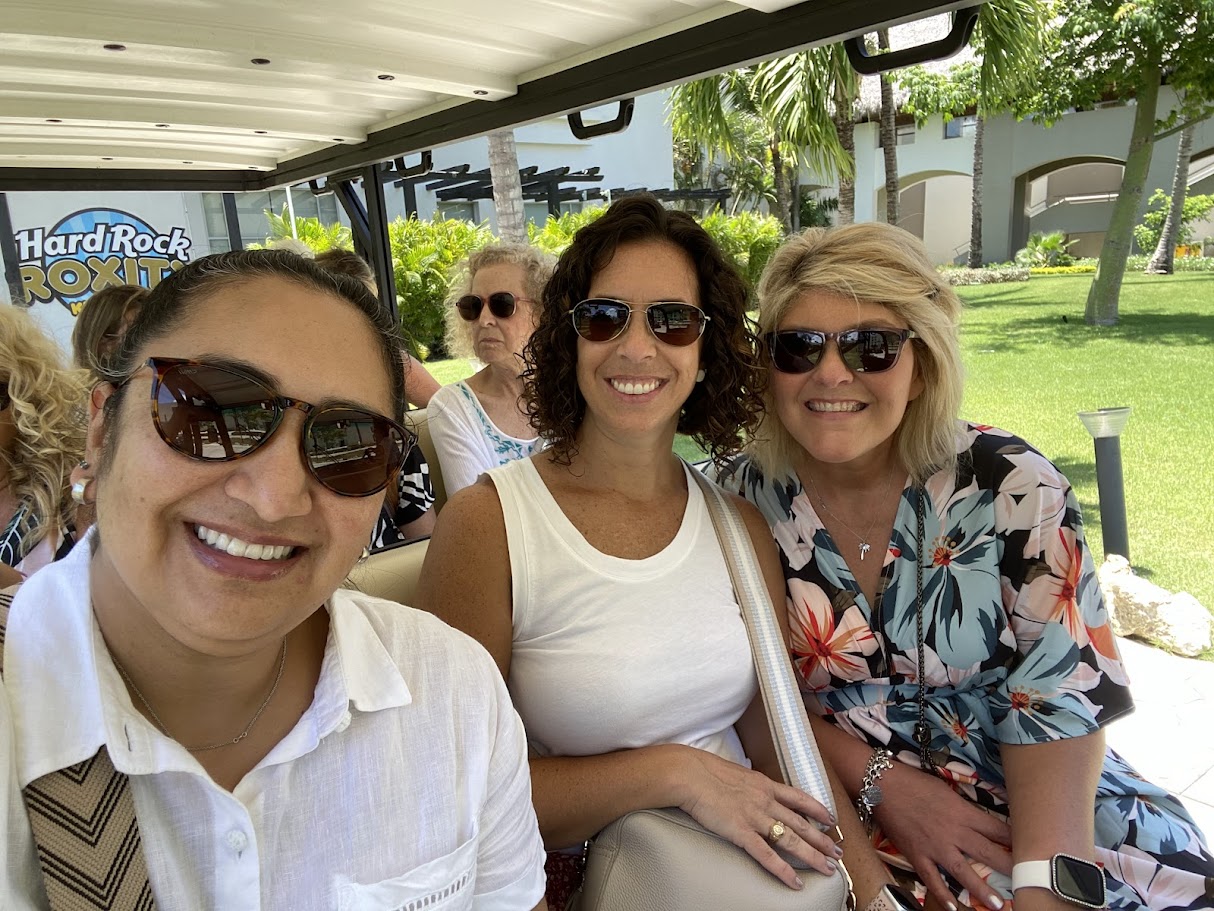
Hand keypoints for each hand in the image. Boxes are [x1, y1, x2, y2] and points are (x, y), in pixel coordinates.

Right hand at [678, 747, 841, 889]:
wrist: (690, 774)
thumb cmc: (705, 771)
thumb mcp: (735, 773)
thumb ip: (747, 784)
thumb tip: (750, 789)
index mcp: (763, 784)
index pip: (798, 798)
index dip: (817, 809)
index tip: (830, 819)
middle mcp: (765, 801)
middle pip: (801, 822)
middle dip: (822, 838)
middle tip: (837, 852)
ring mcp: (755, 817)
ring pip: (792, 840)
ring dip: (812, 855)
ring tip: (826, 868)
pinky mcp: (741, 832)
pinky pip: (767, 855)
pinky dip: (784, 870)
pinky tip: (795, 881)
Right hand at [873, 760, 1011, 910]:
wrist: (883, 784)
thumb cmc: (914, 782)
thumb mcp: (945, 790)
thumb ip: (962, 808)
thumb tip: (977, 819)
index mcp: (962, 812)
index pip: (996, 828)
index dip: (1013, 839)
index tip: (1027, 848)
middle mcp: (953, 832)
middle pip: (987, 852)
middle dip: (1008, 867)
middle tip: (1025, 881)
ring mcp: (935, 846)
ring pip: (963, 871)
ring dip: (981, 888)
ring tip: (997, 904)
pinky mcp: (917, 855)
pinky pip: (932, 878)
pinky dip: (942, 894)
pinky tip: (953, 907)